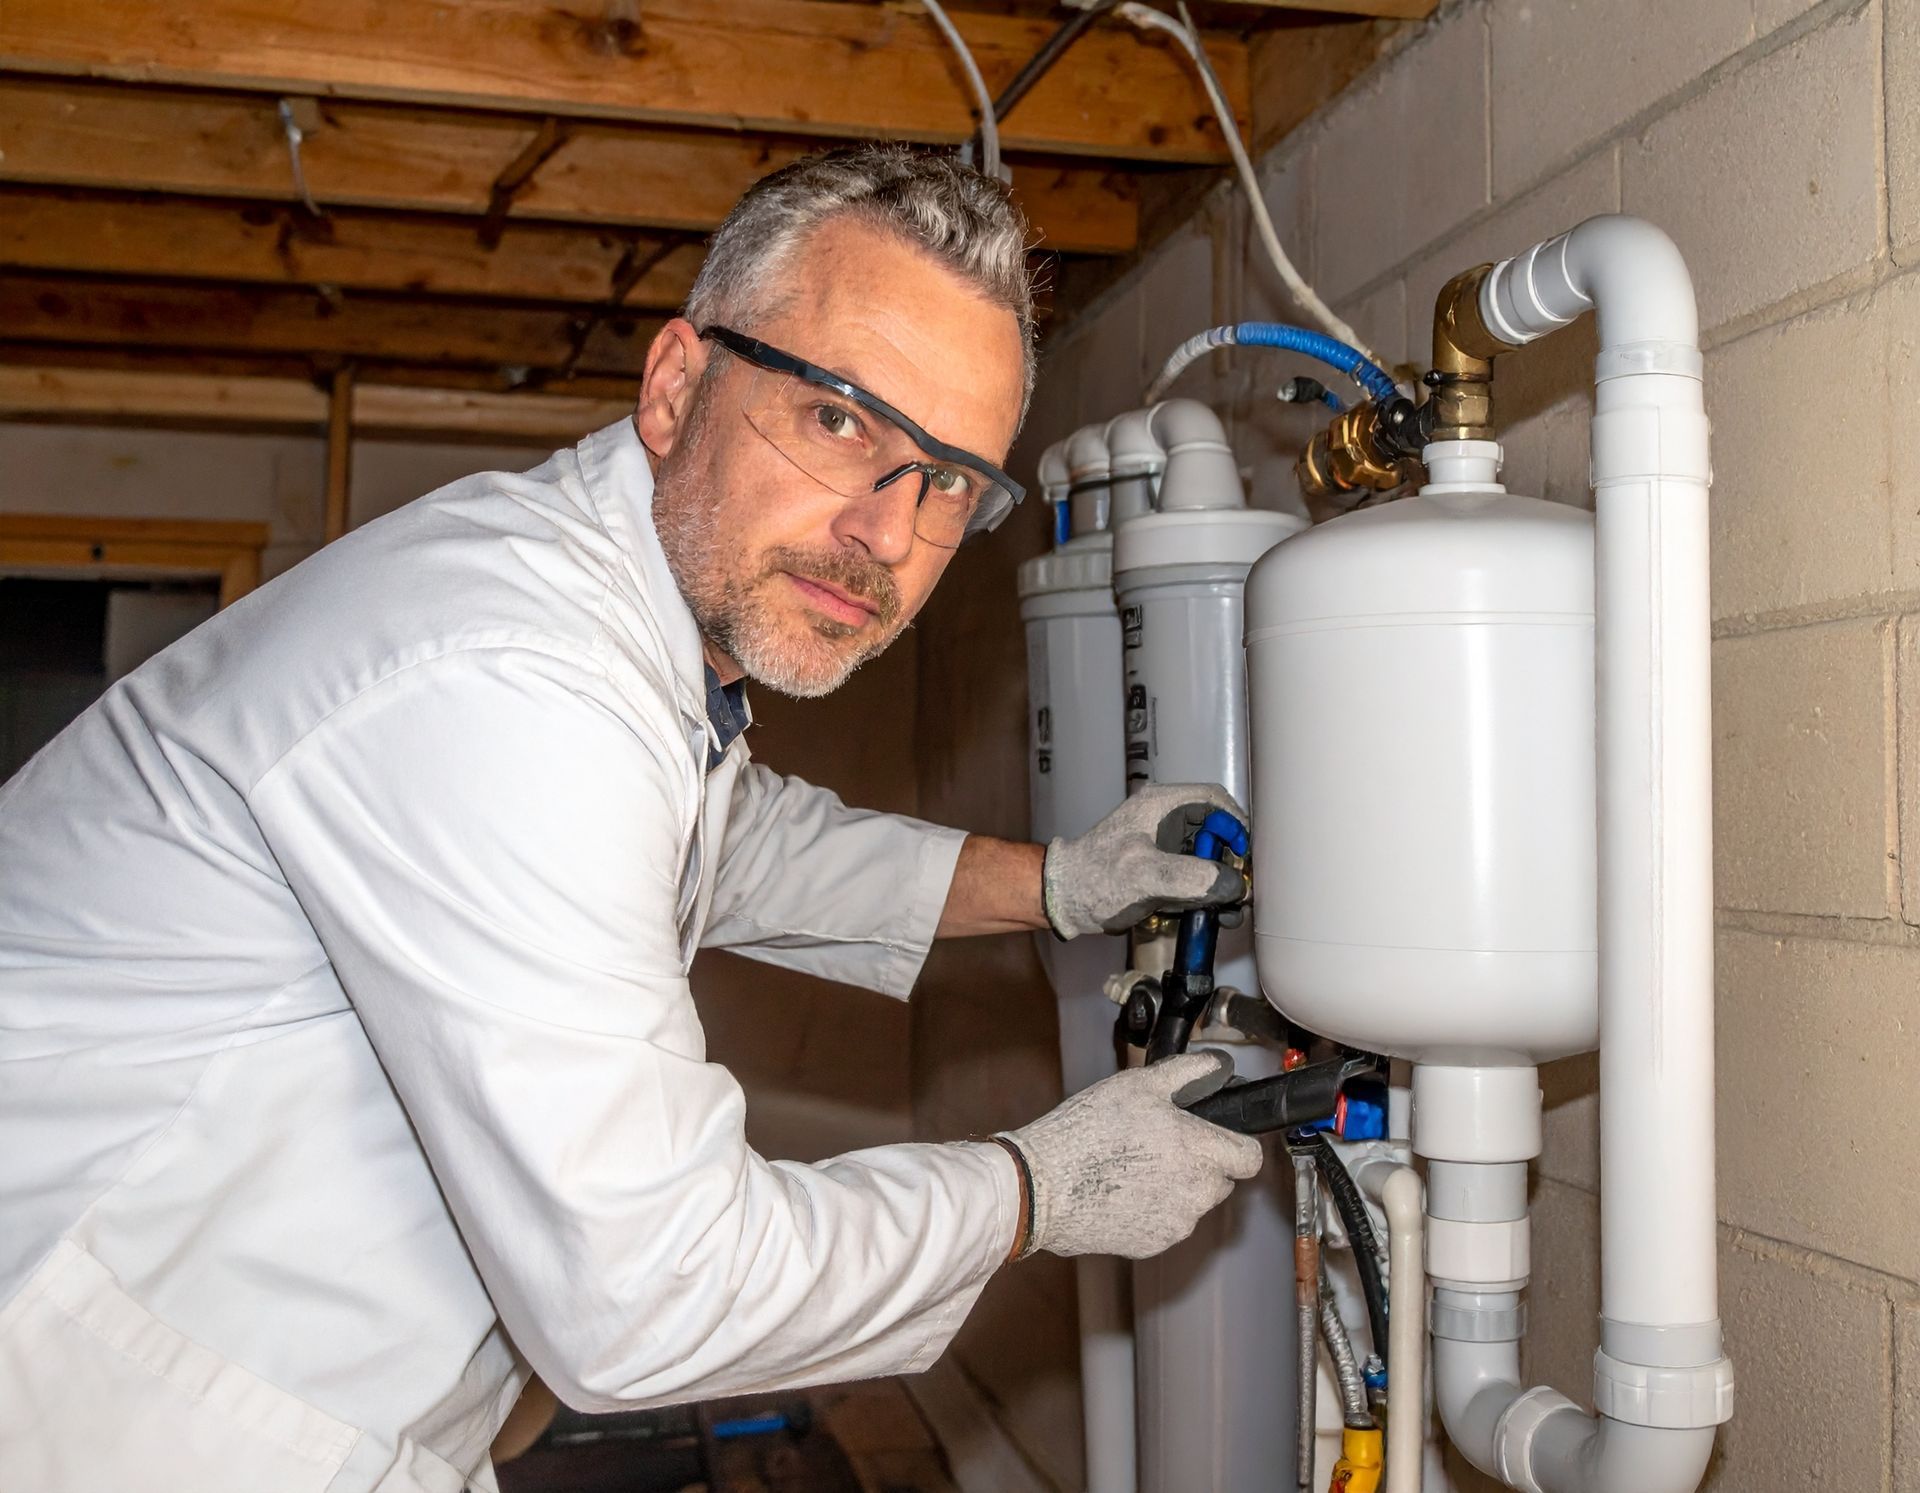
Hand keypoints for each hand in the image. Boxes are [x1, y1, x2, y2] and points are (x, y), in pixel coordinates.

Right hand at [996, 1051, 1263, 1258]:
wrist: (1041, 1186)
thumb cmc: (1087, 1130)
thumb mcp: (1137, 1085)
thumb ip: (1188, 1073)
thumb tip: (1218, 1065)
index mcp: (1199, 1151)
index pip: (1250, 1158)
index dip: (1236, 1142)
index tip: (1217, 1136)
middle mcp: (1196, 1193)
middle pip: (1222, 1180)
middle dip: (1202, 1164)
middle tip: (1163, 1144)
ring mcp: (1175, 1224)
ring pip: (1193, 1203)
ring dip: (1177, 1187)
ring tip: (1135, 1167)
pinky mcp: (1152, 1245)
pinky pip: (1167, 1224)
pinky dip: (1153, 1209)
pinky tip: (1121, 1191)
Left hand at [1040, 782, 1246, 937]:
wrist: (1065, 901)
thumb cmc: (1094, 878)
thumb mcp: (1145, 875)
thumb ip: (1192, 877)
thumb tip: (1233, 884)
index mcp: (1161, 805)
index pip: (1213, 800)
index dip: (1236, 824)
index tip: (1245, 853)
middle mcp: (1165, 821)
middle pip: (1216, 832)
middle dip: (1233, 861)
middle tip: (1243, 887)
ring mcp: (1165, 848)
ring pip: (1209, 858)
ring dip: (1224, 883)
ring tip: (1233, 908)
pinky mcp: (1163, 872)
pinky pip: (1196, 879)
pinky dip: (1209, 895)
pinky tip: (1218, 915)